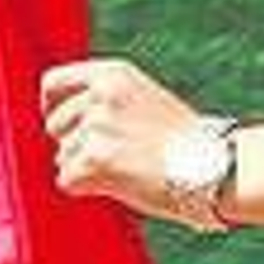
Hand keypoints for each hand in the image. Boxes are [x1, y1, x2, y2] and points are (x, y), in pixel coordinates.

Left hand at [41, 56, 199, 222]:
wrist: (213, 166)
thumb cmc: (182, 141)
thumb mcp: (142, 99)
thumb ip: (102, 101)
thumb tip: (56, 119)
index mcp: (112, 74)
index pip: (52, 82)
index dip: (50, 105)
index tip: (56, 120)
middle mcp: (100, 94)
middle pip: (54, 125)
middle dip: (72, 144)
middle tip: (111, 156)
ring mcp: (96, 126)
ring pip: (62, 156)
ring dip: (86, 169)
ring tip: (126, 169)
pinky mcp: (95, 159)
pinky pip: (67, 181)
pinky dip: (87, 189)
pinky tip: (120, 184)